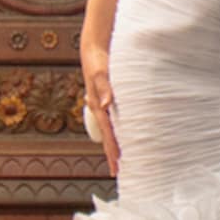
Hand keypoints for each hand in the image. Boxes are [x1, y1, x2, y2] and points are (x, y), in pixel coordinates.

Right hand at [81, 46, 120, 174]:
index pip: (107, 134)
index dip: (113, 151)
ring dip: (115, 145)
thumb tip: (106, 104)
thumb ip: (103, 87)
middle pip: (107, 136)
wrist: (93, 48)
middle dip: (113, 155)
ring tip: (122, 160)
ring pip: (110, 130)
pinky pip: (113, 120)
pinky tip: (125, 136)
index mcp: (97, 105)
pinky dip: (118, 131)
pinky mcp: (108, 99)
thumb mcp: (100, 72)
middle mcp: (99, 108)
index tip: (117, 167)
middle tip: (120, 172)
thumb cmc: (98, 59)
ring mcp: (102, 104)